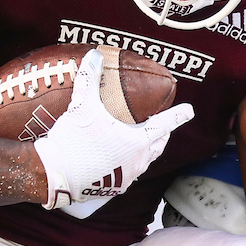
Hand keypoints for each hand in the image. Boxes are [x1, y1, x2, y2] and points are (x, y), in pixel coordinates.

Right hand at [33, 48, 193, 211]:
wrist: (55, 175)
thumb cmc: (73, 140)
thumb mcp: (82, 106)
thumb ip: (89, 78)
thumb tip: (94, 55)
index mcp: (137, 141)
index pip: (165, 124)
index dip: (178, 115)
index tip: (190, 110)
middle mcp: (138, 160)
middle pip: (158, 144)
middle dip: (162, 134)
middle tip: (160, 125)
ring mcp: (127, 177)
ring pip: (145, 161)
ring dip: (147, 150)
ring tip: (141, 142)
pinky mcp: (113, 190)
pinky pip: (128, 174)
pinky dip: (129, 164)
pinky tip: (119, 161)